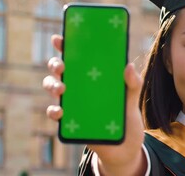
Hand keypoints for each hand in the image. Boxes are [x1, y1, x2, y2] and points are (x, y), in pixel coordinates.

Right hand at [43, 34, 146, 174]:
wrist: (125, 147)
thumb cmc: (126, 117)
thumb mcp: (132, 98)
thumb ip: (133, 83)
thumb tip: (129, 66)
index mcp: (93, 76)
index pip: (77, 56)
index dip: (66, 45)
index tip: (60, 37)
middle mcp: (79, 86)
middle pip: (60, 69)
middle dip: (56, 63)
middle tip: (62, 65)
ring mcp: (73, 102)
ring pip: (53, 87)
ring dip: (52, 84)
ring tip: (62, 88)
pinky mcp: (70, 121)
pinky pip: (55, 113)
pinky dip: (54, 110)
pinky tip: (60, 110)